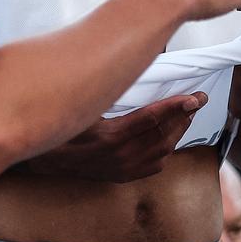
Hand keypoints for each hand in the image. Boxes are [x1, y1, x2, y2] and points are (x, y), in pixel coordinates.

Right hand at [21, 92, 205, 181]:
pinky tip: (170, 138)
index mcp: (110, 135)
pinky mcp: (121, 177)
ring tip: (186, 115)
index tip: (196, 96)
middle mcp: (119, 156)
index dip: (178, 105)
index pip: (153, 118)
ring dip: (178, 131)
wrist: (42, 160)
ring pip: (162, 151)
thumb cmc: (60, 127)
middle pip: (163, 134)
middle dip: (184, 116)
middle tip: (198, 100)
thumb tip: (131, 64)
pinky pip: (153, 166)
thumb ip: (107, 90)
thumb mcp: (82, 105)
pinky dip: (166, 150)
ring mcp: (121, 169)